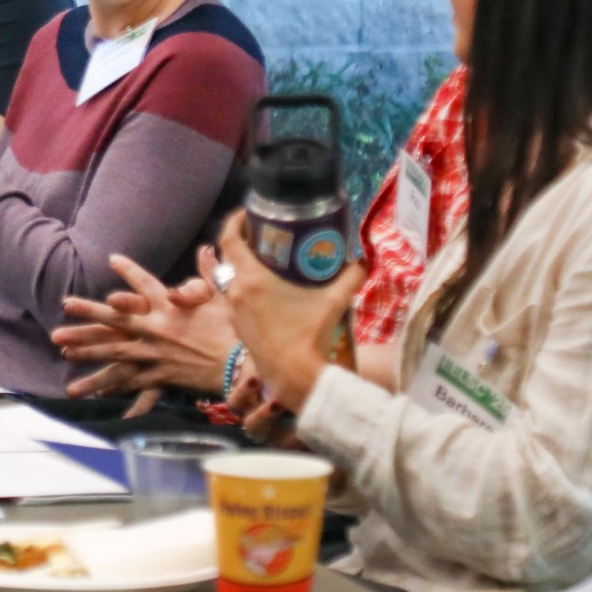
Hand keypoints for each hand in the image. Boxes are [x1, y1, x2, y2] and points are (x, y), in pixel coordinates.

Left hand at [54, 252, 239, 402]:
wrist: (240, 369)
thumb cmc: (234, 333)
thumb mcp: (223, 300)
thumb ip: (209, 275)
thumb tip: (208, 249)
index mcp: (171, 307)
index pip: (145, 283)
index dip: (129, 270)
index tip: (113, 259)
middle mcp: (156, 328)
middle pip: (116, 318)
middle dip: (88, 312)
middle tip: (65, 305)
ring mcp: (154, 354)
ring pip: (114, 351)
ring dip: (87, 350)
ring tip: (63, 350)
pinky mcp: (158, 376)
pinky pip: (129, 381)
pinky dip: (109, 385)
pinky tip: (90, 389)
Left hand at [215, 211, 365, 414]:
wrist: (296, 378)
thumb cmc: (310, 336)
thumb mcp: (334, 301)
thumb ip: (351, 276)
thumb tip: (362, 260)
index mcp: (251, 279)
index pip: (229, 238)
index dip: (235, 221)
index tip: (248, 213)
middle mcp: (235, 293)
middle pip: (230, 257)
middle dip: (244, 243)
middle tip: (265, 236)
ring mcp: (234, 313)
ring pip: (231, 280)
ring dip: (244, 268)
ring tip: (269, 263)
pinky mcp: (239, 329)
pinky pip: (236, 301)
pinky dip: (247, 291)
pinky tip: (270, 295)